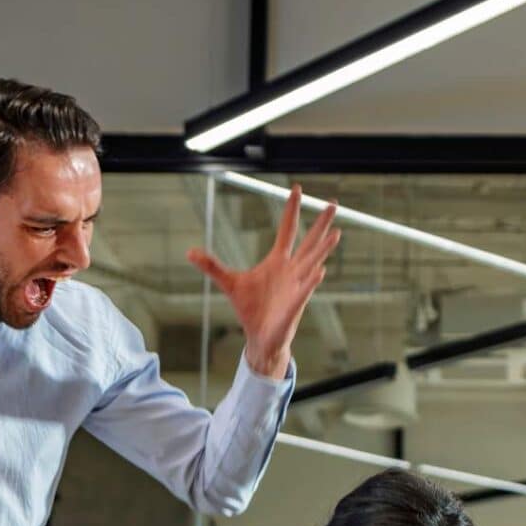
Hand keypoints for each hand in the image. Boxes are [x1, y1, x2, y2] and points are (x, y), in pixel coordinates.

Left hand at [187, 185, 339, 378]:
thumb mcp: (229, 283)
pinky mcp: (294, 306)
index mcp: (277, 261)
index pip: (287, 230)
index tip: (296, 188)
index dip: (291, 210)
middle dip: (320, 224)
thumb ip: (212, 266)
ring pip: (313, 264)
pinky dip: (311, 282)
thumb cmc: (250, 309)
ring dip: (323, 249)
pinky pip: (304, 292)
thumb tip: (189, 252)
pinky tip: (319, 272)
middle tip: (333, 203)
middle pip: (309, 242)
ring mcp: (296, 286)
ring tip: (336, 233)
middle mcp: (291, 270)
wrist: (260, 337)